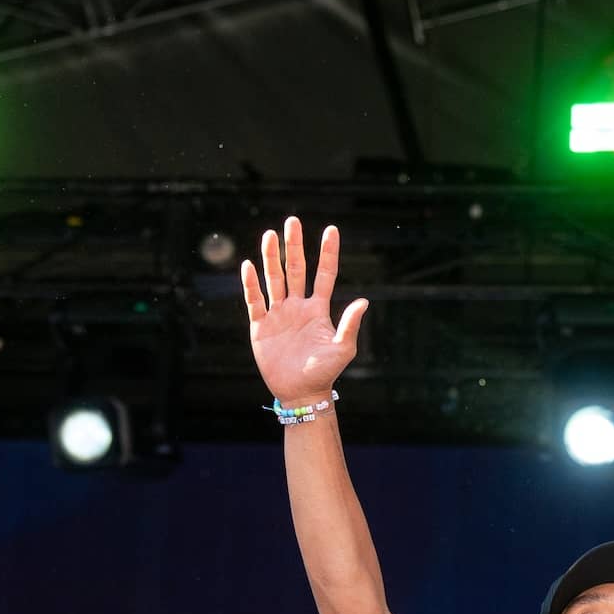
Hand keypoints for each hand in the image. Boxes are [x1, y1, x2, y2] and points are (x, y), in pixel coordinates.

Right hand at [240, 216, 368, 408]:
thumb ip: (350, 324)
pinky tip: (249, 265)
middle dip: (293, 246)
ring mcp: (278, 314)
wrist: (301, 392)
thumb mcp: (342, 348)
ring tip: (269, 235)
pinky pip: (255, 300)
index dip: (328, 253)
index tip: (331, 229)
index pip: (325, 274)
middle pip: (295, 269)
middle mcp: (298, 306)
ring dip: (271, 257)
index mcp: (319, 309)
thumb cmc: (326, 372)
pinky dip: (251, 284)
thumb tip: (364, 301)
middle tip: (291, 221)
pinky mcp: (260, 326)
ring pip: (274, 279)